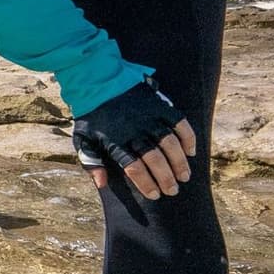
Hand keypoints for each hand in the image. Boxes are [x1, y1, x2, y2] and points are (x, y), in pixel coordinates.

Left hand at [72, 78, 197, 199]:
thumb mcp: (82, 138)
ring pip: (169, 144)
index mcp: (115, 141)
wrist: (96, 79)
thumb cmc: (90, 114)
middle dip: (166, 178)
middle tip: (173, 190)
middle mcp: (134, 130)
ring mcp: (148, 117)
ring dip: (179, 162)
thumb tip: (102, 184)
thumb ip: (91, 162)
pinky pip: (179, 123)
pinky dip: (187, 137)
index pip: (134, 168)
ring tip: (184, 176)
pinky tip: (191, 151)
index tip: (154, 194)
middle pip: (154, 159)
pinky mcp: (159, 105)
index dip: (146, 183)